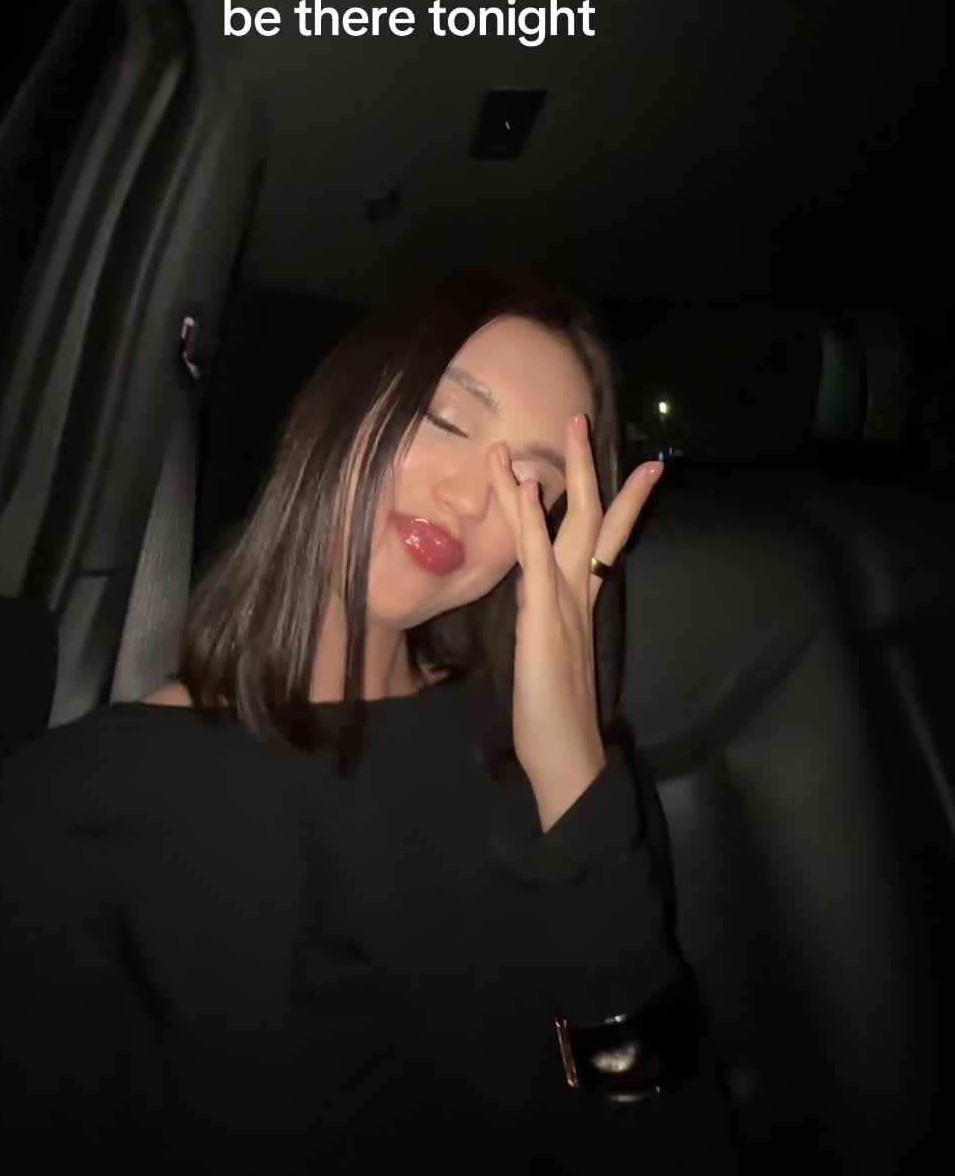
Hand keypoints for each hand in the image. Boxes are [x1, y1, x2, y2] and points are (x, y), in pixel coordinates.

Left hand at [488, 416, 662, 830]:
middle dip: (588, 466)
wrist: (566, 756)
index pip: (607, 539)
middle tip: (584, 419)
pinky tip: (528, 486)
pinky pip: (537, 557)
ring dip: (561, 473)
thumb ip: (549, 621)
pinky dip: (532, 519)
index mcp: (581, 601)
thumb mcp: (549, 654)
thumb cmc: (553, 715)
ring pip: (566, 523)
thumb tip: (542, 597)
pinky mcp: (542, 614)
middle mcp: (578, 592)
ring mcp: (563, 600)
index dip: (624, 500)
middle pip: (594, 517)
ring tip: (561, 429)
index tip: (647, 466)